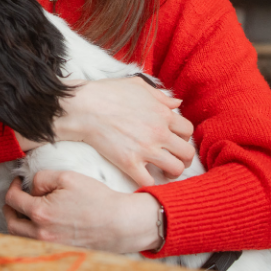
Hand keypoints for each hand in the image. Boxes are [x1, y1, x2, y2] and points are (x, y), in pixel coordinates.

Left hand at [3, 172, 160, 252]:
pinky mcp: (59, 251)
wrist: (120, 223)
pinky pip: (35, 244)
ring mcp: (50, 245)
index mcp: (41, 213)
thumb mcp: (67, 177)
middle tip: (16, 197)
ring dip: (18, 222)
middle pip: (11, 223)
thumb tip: (31, 188)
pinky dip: (31, 233)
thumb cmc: (96, 198)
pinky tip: (39, 223)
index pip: (12, 200)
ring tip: (25, 210)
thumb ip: (41, 178)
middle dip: (10, 208)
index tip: (18, 182)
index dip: (12, 187)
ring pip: (21, 237)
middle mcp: (41, 233)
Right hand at [51, 76, 194, 186]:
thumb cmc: (107, 93)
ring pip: (175, 169)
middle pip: (187, 153)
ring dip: (172, 174)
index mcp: (163, 114)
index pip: (188, 130)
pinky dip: (150, 184)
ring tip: (163, 173)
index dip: (183, 138)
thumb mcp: (137, 85)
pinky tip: (144, 179)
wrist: (83, 107)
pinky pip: (149, 182)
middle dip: (184, 159)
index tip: (174, 142)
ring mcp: (146, 149)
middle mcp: (159, 132)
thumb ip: (160, 95)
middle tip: (174, 161)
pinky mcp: (130, 163)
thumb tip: (177, 104)